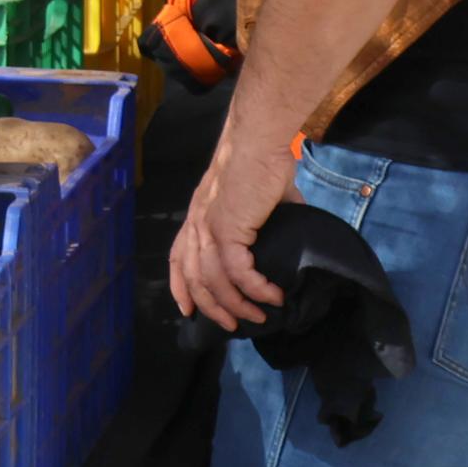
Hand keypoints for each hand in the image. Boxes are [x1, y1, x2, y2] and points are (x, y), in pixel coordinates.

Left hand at [170, 131, 294, 329]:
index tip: (188, 309)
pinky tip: (273, 296)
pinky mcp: (228, 229)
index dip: (180, 285)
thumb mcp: (259, 200)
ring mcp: (209, 228)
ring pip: (214, 281)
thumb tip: (290, 236)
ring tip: (259, 316)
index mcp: (197, 216)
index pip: (178, 257)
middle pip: (193, 277)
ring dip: (237, 305)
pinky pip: (238, 271)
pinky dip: (255, 288)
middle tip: (233, 325)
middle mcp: (196, 225)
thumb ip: (266, 222)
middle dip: (211, 307)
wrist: (260, 141)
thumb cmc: (262, 163)